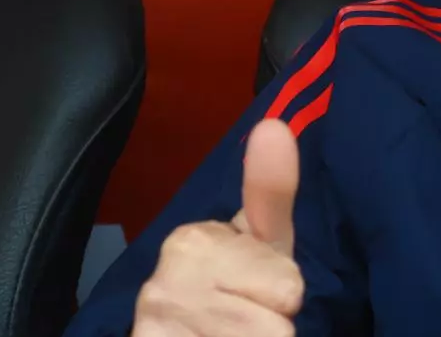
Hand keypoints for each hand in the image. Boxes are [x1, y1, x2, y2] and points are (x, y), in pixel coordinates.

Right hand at [132, 119, 304, 335]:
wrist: (180, 336)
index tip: (252, 288)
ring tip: (226, 335)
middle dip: (268, 326)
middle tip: (243, 318)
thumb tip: (274, 125)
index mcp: (191, 241)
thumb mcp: (264, 242)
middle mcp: (161, 285)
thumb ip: (271, 192)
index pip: (287, 288)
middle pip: (274, 325)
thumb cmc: (237, 286)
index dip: (281, 295)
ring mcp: (153, 327)